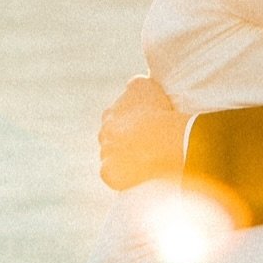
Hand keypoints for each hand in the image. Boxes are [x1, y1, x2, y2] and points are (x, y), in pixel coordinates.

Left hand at [99, 75, 186, 189]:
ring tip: (144, 163)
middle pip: (112, 140)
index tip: (144, 129)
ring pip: (112, 159)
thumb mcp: (146, 85)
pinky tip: (136, 177)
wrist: (160, 138)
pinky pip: (114, 177)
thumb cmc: (157, 111)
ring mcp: (104, 154)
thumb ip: (135, 85)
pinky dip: (123, 178)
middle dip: (124, 142)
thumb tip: (130, 86)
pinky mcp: (108, 173)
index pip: (116, 119)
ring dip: (124, 160)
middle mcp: (103, 133)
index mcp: (110, 114)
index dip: (130, 125)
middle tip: (145, 147)